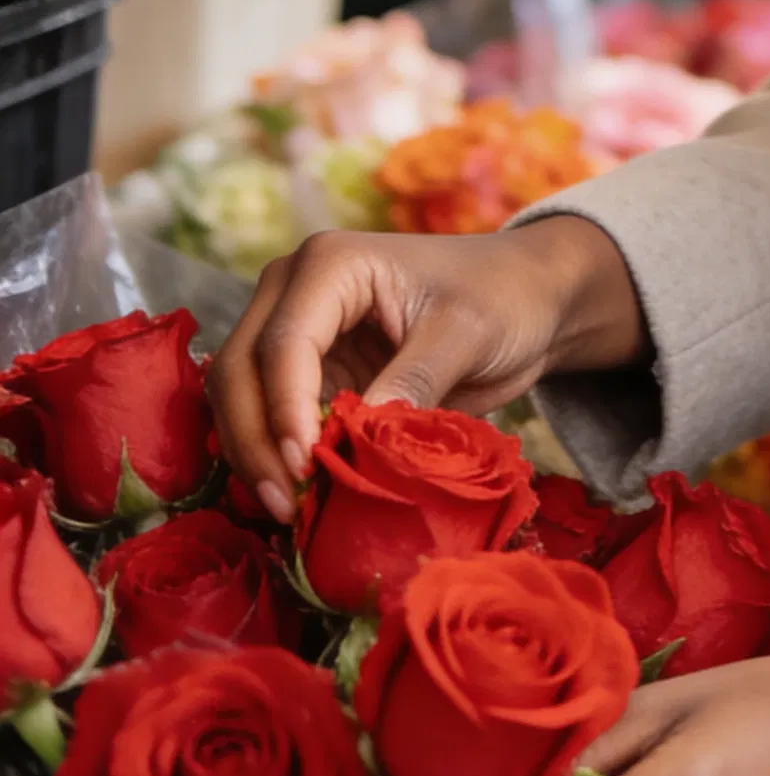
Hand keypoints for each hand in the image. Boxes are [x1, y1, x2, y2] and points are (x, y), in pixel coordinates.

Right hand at [208, 219, 642, 520]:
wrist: (524, 300)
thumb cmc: (500, 298)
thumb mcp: (466, 333)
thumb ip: (413, 380)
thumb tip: (360, 440)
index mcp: (330, 264)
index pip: (283, 343)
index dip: (284, 409)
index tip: (306, 467)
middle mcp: (294, 290)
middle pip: (240, 368)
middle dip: (254, 439)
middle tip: (286, 505)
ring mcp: (296, 330)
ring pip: (239, 396)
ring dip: (254, 453)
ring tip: (289, 510)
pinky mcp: (310, 372)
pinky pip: (269, 416)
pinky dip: (274, 455)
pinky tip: (297, 497)